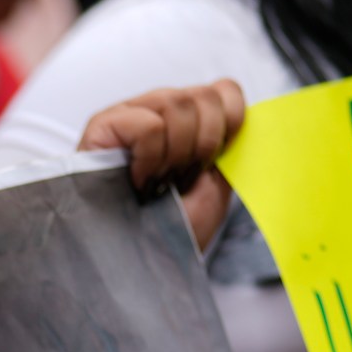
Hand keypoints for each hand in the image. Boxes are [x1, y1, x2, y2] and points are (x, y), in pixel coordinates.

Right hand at [79, 81, 246, 248]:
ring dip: (178, 153)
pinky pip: (148, 124)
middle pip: (204, 96)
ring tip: (160, 181)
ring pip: (177, 103)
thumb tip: (246, 117)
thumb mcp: (217, 185)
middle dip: (205, 144)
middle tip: (183, 178)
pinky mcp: (104, 125)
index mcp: (190, 121)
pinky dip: (152, 158)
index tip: (217, 160)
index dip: (232, 119)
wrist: (139, 262)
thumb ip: (229, 147)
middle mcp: (160, 109)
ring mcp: (131, 114)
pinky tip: (139, 180)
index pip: (225, 90)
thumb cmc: (173, 228)